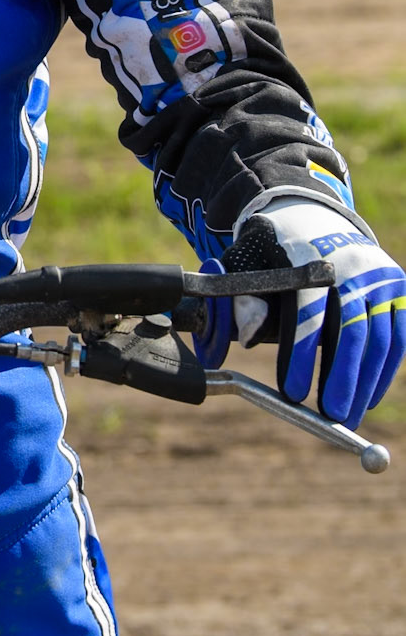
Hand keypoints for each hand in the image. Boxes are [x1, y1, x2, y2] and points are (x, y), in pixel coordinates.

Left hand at [198, 200, 405, 426]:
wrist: (314, 218)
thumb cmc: (275, 254)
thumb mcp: (250, 265)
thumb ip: (245, 300)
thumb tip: (247, 337)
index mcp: (310, 259)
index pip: (308, 314)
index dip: (301, 356)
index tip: (292, 393)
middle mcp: (353, 267)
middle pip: (352, 330)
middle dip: (341, 378)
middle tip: (330, 416)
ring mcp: (382, 278)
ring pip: (379, 338)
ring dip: (365, 383)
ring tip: (346, 416)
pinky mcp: (399, 289)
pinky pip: (398, 337)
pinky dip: (384, 371)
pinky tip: (369, 397)